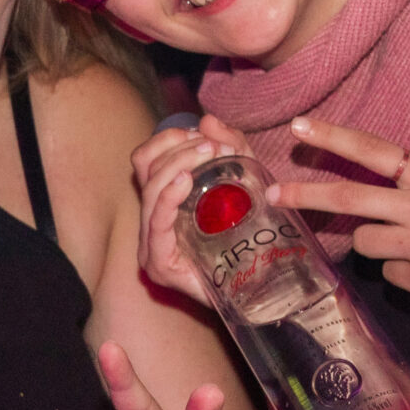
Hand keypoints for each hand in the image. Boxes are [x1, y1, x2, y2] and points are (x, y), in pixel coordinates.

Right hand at [130, 114, 255, 304]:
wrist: (264, 290)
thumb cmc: (251, 235)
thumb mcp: (246, 181)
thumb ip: (231, 148)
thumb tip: (207, 120)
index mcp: (163, 201)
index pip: (146, 158)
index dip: (169, 139)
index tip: (200, 134)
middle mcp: (150, 221)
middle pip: (145, 168)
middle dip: (178, 148)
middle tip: (212, 145)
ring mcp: (151, 244)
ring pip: (150, 190)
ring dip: (178, 165)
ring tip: (208, 154)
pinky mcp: (158, 264)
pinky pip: (156, 223)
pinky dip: (169, 198)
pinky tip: (186, 180)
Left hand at [271, 115, 409, 327]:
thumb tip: (358, 198)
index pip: (374, 150)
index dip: (334, 137)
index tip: (300, 127)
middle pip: (349, 195)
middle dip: (306, 194)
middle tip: (273, 194)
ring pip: (364, 242)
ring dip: (378, 248)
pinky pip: (389, 275)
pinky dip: (404, 276)